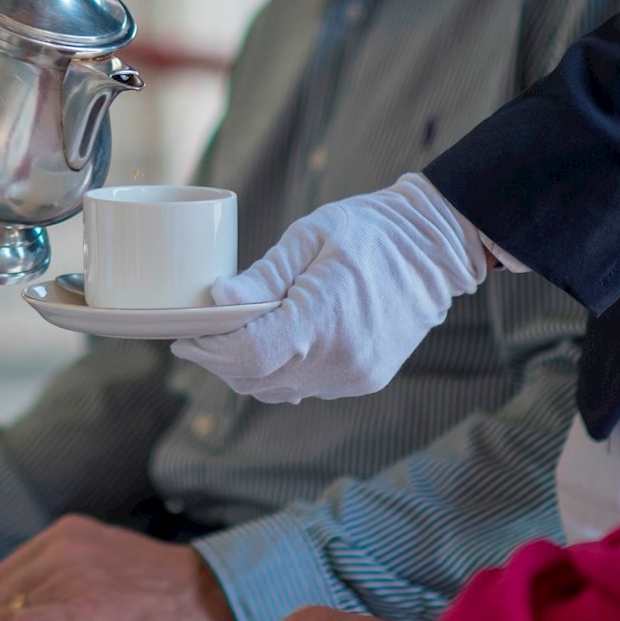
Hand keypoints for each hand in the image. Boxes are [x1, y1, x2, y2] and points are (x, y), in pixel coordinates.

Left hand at [0, 515, 236, 620]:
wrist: (211, 597)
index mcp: (67, 532)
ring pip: (5, 610)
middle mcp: (62, 546)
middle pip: (0, 590)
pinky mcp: (79, 608)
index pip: (8, 571)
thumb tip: (43, 604)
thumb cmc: (168, 590)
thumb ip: (75, 569)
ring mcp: (69, 575)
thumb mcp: (112, 560)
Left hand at [171, 173, 486, 403]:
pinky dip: (281, 371)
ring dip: (248, 368)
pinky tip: (273, 343)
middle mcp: (338, 359)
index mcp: (322, 319)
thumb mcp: (309, 237)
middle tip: (198, 335)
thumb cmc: (369, 231)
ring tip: (232, 337)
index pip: (247, 355)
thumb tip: (217, 300)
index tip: (184, 335)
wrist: (435, 250)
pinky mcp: (364, 380)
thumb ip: (262, 276)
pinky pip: (304, 386)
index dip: (208, 350)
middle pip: (255, 378)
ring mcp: (353, 376)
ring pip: (277, 389)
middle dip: (219, 360)